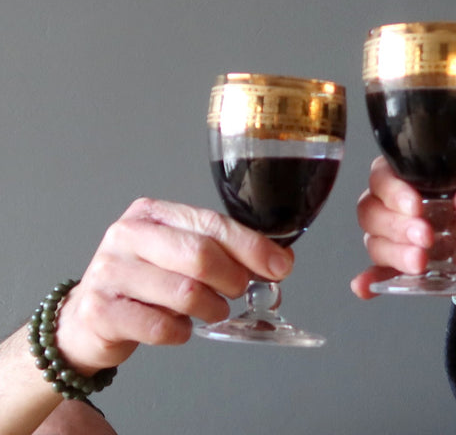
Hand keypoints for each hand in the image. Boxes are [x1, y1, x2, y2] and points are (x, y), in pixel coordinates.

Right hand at [54, 197, 293, 375]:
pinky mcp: (101, 311)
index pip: (211, 223)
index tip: (279, 266)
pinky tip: (180, 327)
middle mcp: (127, 235)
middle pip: (199, 255)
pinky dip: (182, 332)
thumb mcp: (179, 255)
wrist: (85, 320)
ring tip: (212, 310)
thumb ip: (225, 251)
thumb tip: (279, 261)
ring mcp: (110, 272)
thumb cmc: (143, 283)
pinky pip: (161, 326)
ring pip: (184, 293)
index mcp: (152, 213)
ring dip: (211, 308)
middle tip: (239, 290)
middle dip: (232, 277)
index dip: (251, 246)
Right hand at [350, 156, 455, 297]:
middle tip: (426, 236)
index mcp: (417, 181)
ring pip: (376, 243)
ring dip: (395, 253)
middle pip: (372, 212)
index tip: (415, 206)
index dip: (393, 191)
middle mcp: (402, 208)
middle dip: (397, 226)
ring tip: (421, 261)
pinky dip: (372, 280)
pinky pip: (380, 274)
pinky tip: (366, 287)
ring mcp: (402, 239)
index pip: (383, 177)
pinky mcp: (407, 268)